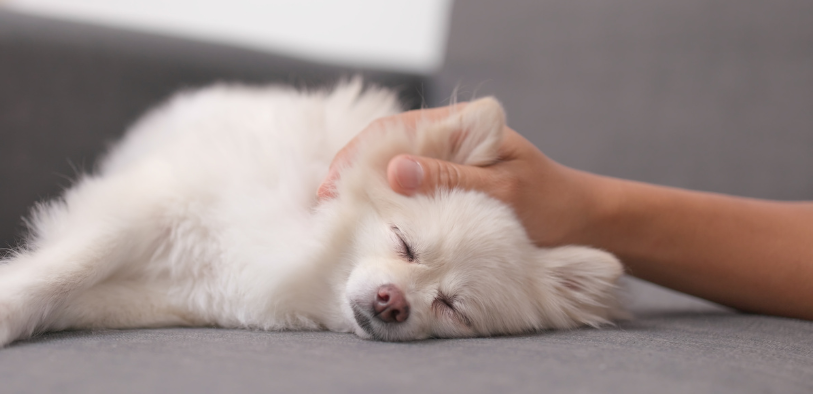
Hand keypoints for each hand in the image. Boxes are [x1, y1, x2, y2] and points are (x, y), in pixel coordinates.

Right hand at [317, 105, 607, 247]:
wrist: (587, 228)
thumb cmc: (551, 207)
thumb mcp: (501, 194)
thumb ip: (449, 180)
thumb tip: (393, 171)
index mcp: (465, 126)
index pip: (395, 131)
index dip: (357, 158)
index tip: (332, 187)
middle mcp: (452, 140)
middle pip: (387, 149)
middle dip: (353, 176)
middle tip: (324, 208)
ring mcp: (450, 164)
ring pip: (395, 173)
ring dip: (366, 192)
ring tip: (337, 217)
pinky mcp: (451, 188)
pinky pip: (410, 192)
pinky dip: (387, 207)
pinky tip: (368, 223)